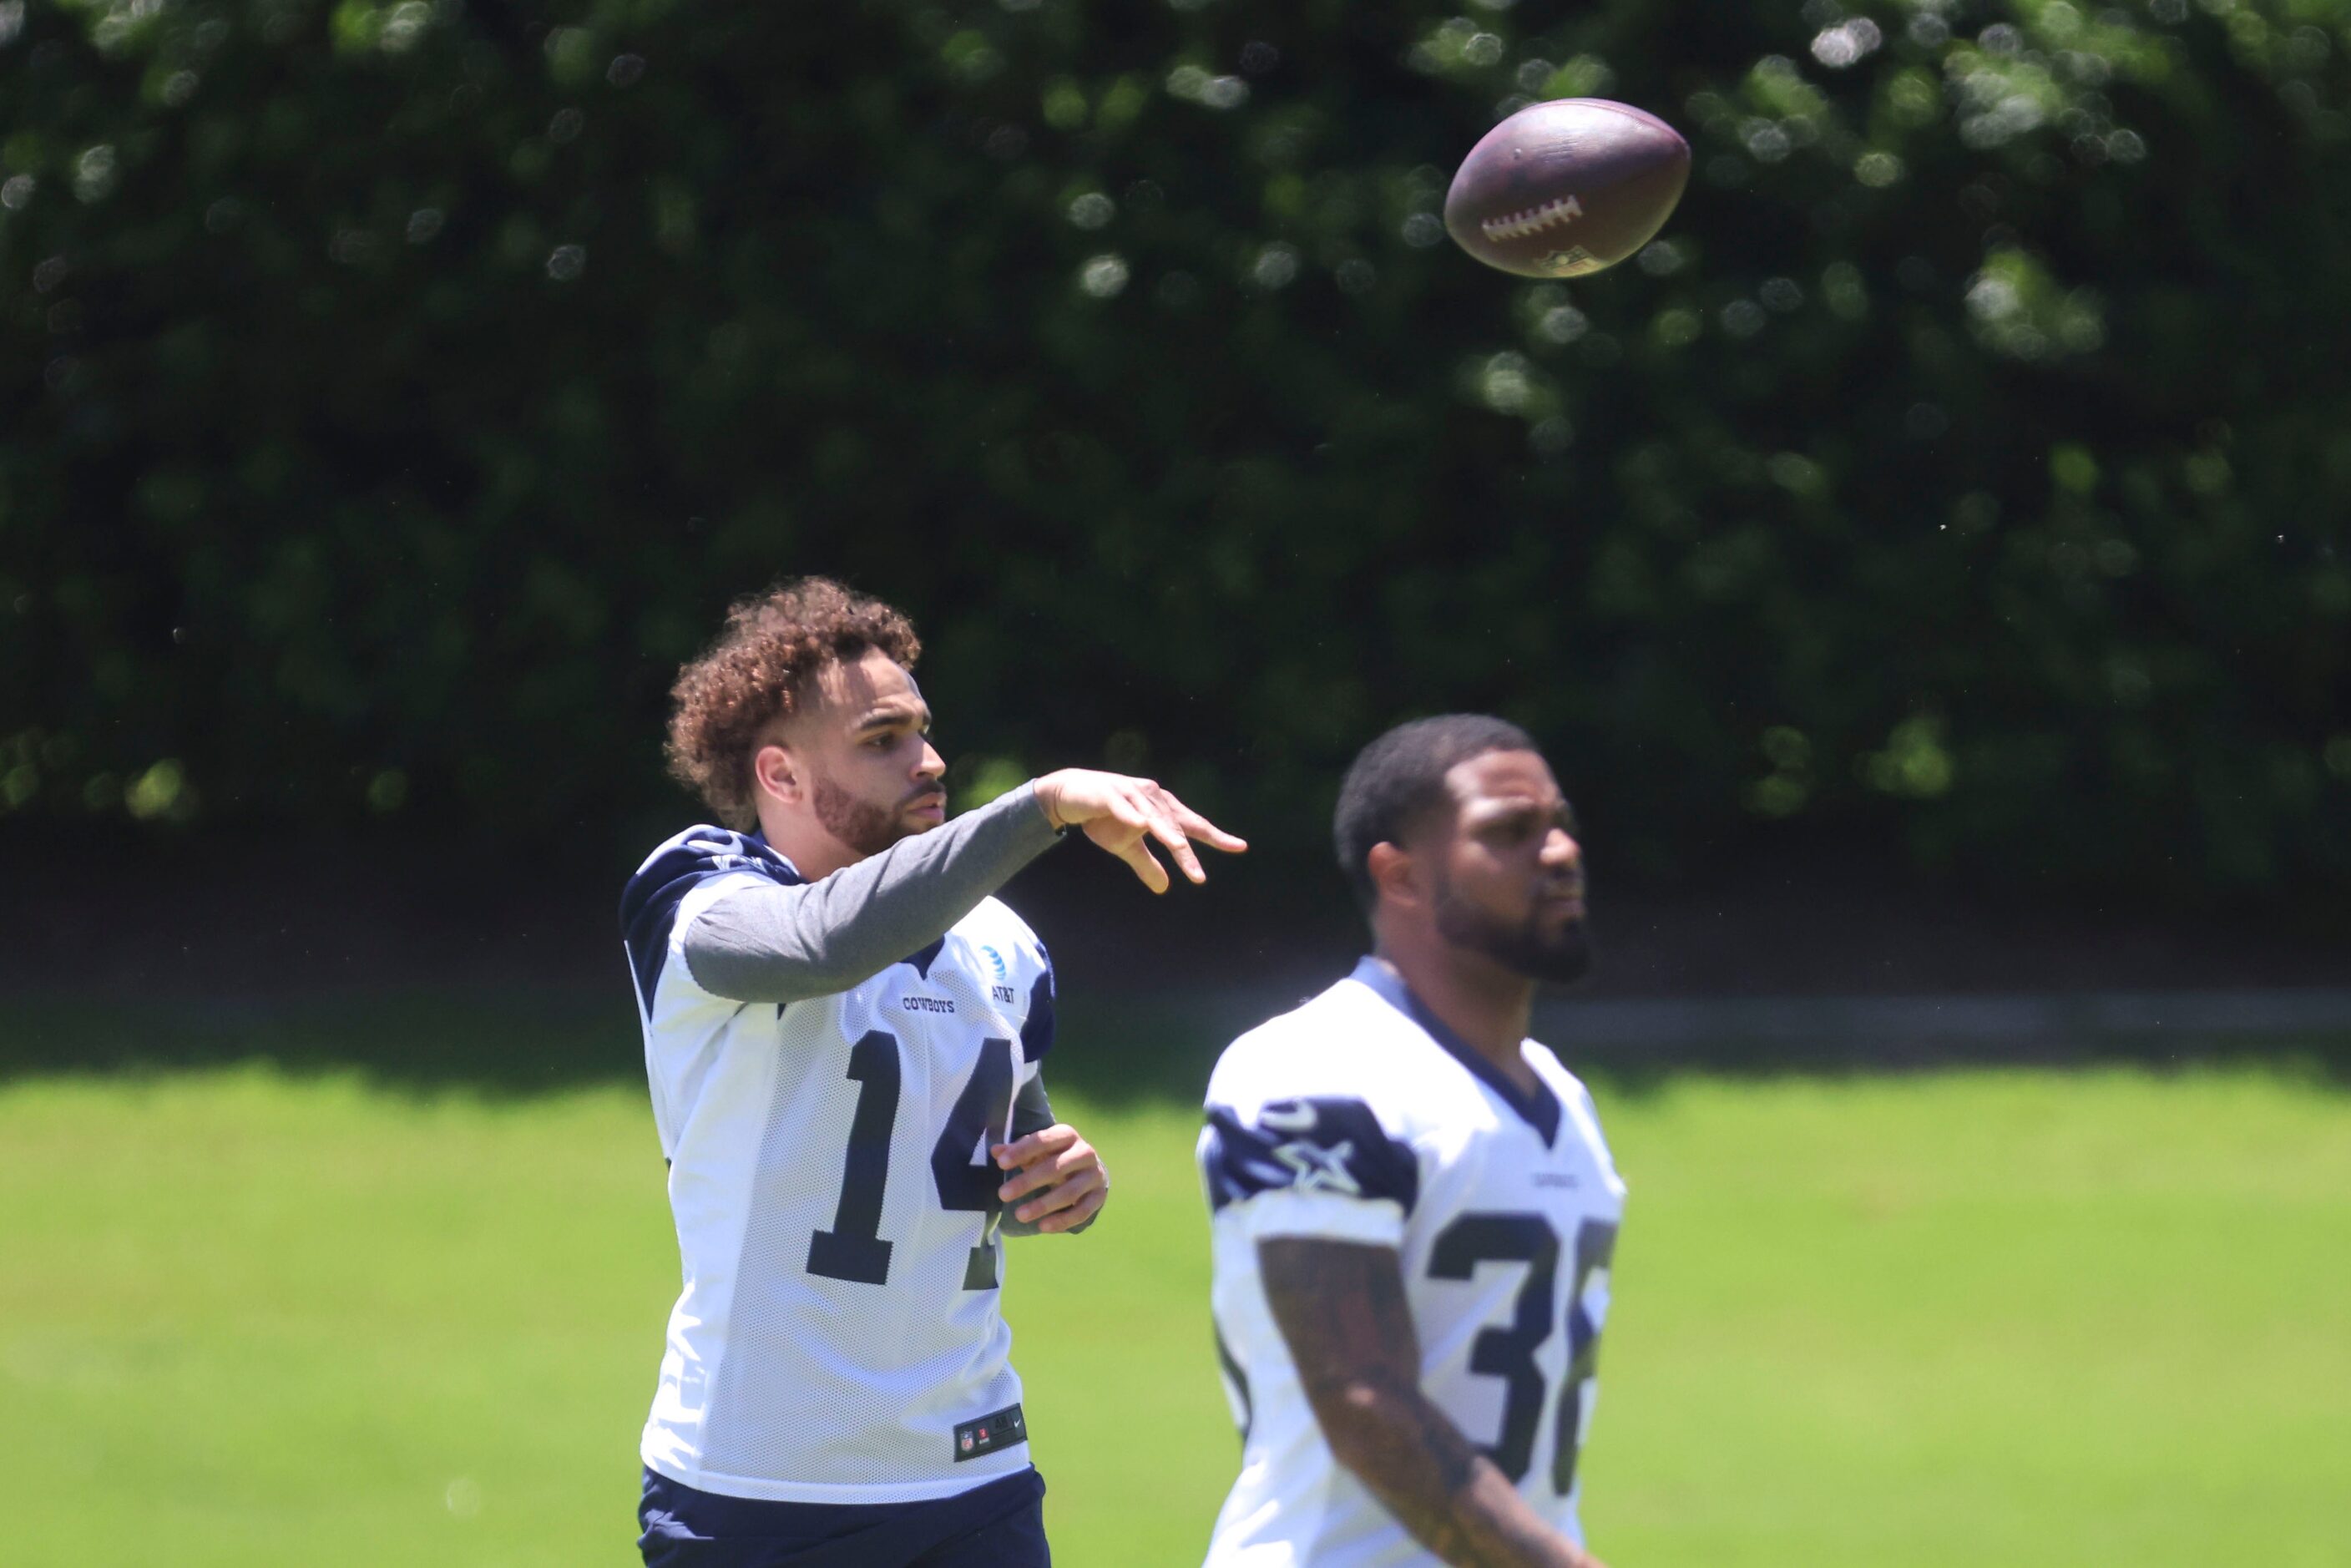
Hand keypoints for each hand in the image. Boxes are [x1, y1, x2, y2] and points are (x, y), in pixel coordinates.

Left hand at [990, 1123, 1107, 1234]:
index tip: (1001, 1163)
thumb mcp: (1036, 1150)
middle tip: (1002, 1194)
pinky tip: (1042, 1227)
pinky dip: (1062, 1221)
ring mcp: (1094, 1175)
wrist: (1087, 1170)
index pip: (1044, 1140)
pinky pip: (1082, 1212)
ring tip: (1019, 1215)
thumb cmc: (1054, 1156)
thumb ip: (1017, 1151)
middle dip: (1028, 1182)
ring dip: (1043, 1205)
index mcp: (1067, 1135)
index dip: (1022, 1151)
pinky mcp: (1099, 1196)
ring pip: (1069, 1192)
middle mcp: (1085, 1152)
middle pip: (1056, 1167)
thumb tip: (995, 1151)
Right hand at [1032, 769, 1246, 892]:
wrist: (1069, 795)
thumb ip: (1147, 864)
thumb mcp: (1125, 847)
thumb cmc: (1103, 817)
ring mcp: (1131, 793)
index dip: (1216, 836)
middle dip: (1187, 849)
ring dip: (1166, 830)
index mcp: (1161, 810)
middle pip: (1175, 824)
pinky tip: (1140, 823)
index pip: (1192, 825)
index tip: (1240, 847)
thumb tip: (1165, 888)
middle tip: (1198, 875)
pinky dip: (1130, 812)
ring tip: (1178, 847)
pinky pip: (1122, 804)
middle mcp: (1152, 797)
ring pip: (1153, 814)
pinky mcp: (1109, 793)